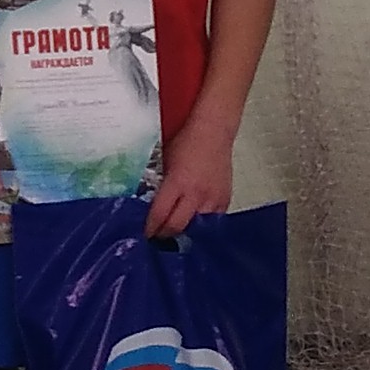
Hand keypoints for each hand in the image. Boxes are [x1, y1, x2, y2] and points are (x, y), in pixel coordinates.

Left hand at [147, 119, 234, 237]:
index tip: (144, 235)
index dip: (150, 229)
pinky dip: (201, 226)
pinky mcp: (224, 200)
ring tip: (174, 234)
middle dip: (164, 235)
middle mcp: (196, 193)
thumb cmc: (187, 142)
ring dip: (183, 232)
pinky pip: (212, 222)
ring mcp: (213, 198)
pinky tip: (192, 224)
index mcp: (178, 182)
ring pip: (195, 229)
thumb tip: (147, 206)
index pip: (160, 215)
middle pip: (177, 227)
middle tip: (156, 238)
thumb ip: (159, 186)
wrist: (214, 132)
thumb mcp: (165, 163)